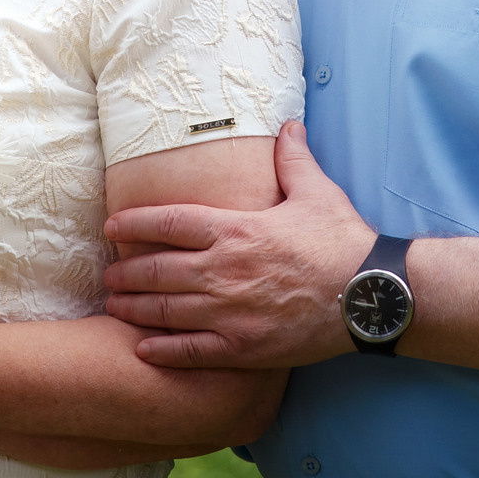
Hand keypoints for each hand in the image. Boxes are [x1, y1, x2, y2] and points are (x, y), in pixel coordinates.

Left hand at [101, 123, 374, 368]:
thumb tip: (289, 126)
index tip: (111, 226)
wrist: (370, 294)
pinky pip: (190, 351)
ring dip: (133, 308)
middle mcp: (223, 270)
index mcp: (235, 229)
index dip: (133, 223)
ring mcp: (230, 312)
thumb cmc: (341, 241)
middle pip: (156, 270)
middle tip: (108, 273)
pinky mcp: (242, 347)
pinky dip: (162, 351)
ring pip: (165, 311)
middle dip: (126, 271)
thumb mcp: (316, 192)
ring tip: (114, 305)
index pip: (168, 222)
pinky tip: (142, 348)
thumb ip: (293, 160)